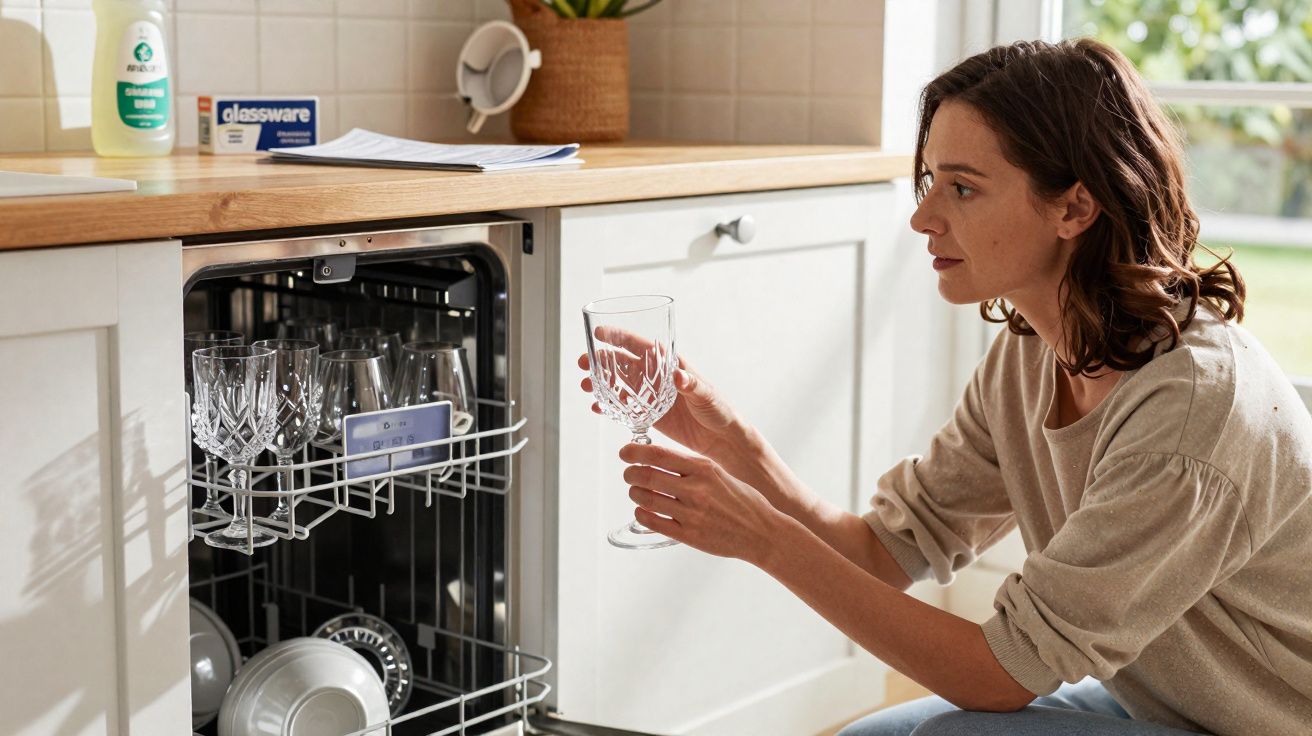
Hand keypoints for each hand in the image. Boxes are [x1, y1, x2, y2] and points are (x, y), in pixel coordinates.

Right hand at [578, 328, 752, 466]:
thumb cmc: (720, 410)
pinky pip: (625, 408)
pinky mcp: (651, 416)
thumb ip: (692, 384)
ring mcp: (653, 397)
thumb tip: (679, 374)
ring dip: (601, 383)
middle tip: (583, 363)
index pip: (641, 346)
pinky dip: (610, 406)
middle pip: (624, 364)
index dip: (620, 338)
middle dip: (602, 362)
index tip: (600, 333)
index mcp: (671, 365)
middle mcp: (658, 378)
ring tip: (584, 385)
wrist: (722, 439)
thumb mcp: (706, 395)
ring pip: (620, 385)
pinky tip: (596, 406)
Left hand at [619, 442, 785, 563]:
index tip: (625, 452)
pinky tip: (642, 511)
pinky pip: (654, 522)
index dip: (635, 452)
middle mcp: (696, 490)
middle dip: (631, 474)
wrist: (761, 532)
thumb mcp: (720, 473)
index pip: (659, 455)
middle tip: (628, 474)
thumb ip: (691, 467)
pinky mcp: (689, 535)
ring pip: (646, 499)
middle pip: (647, 476)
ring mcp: (691, 514)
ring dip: (634, 493)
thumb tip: (660, 459)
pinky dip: (642, 514)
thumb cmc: (742, 501)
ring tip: (635, 492)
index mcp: (704, 469)